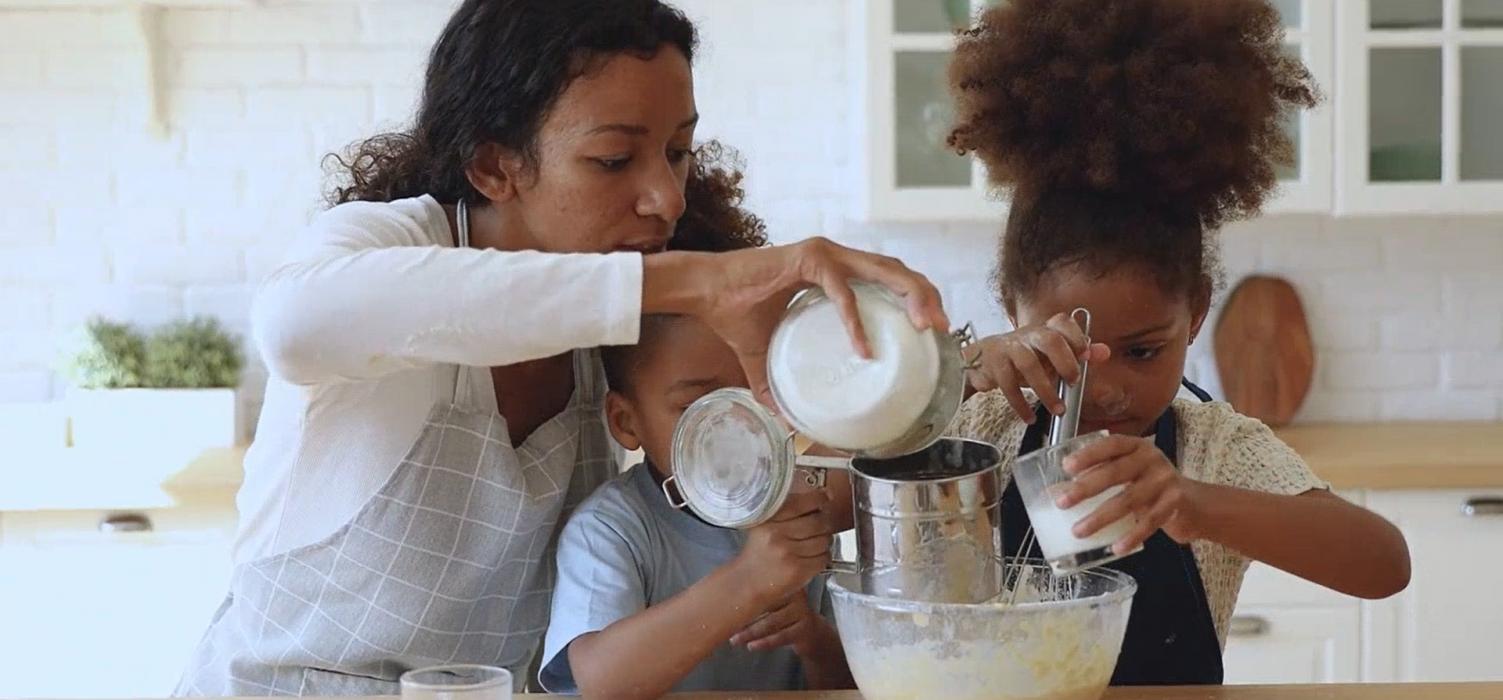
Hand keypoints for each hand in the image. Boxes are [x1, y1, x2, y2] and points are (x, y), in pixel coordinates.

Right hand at [648, 238, 948, 407]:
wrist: (702, 293)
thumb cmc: (734, 316)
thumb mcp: (764, 357)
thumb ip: (779, 387)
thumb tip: (789, 425)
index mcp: (834, 270)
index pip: (888, 276)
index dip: (916, 296)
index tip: (933, 328)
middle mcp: (836, 257)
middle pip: (897, 269)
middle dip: (926, 296)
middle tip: (942, 329)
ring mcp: (824, 254)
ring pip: (882, 270)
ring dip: (909, 296)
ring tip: (924, 327)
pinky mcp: (807, 260)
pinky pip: (841, 291)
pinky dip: (855, 319)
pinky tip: (863, 347)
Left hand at [729, 594, 827, 655]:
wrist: (811, 633)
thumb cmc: (785, 613)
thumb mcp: (775, 599)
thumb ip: (757, 594)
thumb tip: (725, 593)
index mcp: (785, 582)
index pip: (762, 587)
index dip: (743, 595)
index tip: (725, 603)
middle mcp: (796, 594)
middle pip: (765, 604)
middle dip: (744, 616)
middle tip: (726, 623)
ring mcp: (802, 612)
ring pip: (772, 622)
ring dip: (750, 632)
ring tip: (734, 640)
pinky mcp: (804, 630)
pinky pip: (781, 636)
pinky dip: (764, 642)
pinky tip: (751, 646)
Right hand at [731, 490, 834, 606]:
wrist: (746, 583)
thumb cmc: (759, 553)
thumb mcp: (765, 525)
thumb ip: (789, 510)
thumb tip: (823, 495)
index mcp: (768, 519)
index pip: (802, 502)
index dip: (818, 498)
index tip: (823, 497)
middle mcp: (777, 534)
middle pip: (818, 521)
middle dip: (824, 523)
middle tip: (820, 526)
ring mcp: (788, 552)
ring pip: (824, 540)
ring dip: (824, 542)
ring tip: (813, 545)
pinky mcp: (798, 570)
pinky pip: (823, 558)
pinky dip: (822, 558)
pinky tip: (811, 559)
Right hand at [964, 313, 1109, 421]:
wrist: (982, 360)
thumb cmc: (1022, 357)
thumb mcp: (1049, 354)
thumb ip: (1076, 352)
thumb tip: (1104, 352)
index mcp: (1045, 330)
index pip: (1062, 323)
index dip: (1077, 337)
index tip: (1086, 356)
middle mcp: (1028, 335)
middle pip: (1049, 339)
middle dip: (1065, 362)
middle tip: (1073, 382)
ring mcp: (1009, 348)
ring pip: (1029, 364)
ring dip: (1046, 390)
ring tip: (1058, 409)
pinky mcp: (994, 365)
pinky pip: (1008, 385)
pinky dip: (1020, 405)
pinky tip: (1029, 418)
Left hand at [1058, 435, 1206, 552]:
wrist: (1194, 503)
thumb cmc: (1150, 485)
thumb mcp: (1130, 472)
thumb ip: (1101, 475)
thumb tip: (1056, 492)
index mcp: (1136, 447)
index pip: (1111, 445)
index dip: (1088, 454)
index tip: (1066, 466)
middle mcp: (1152, 460)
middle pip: (1115, 473)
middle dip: (1086, 488)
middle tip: (1062, 503)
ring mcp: (1165, 482)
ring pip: (1128, 500)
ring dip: (1101, 518)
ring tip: (1079, 531)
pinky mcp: (1175, 504)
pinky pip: (1149, 522)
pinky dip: (1131, 536)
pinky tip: (1115, 547)